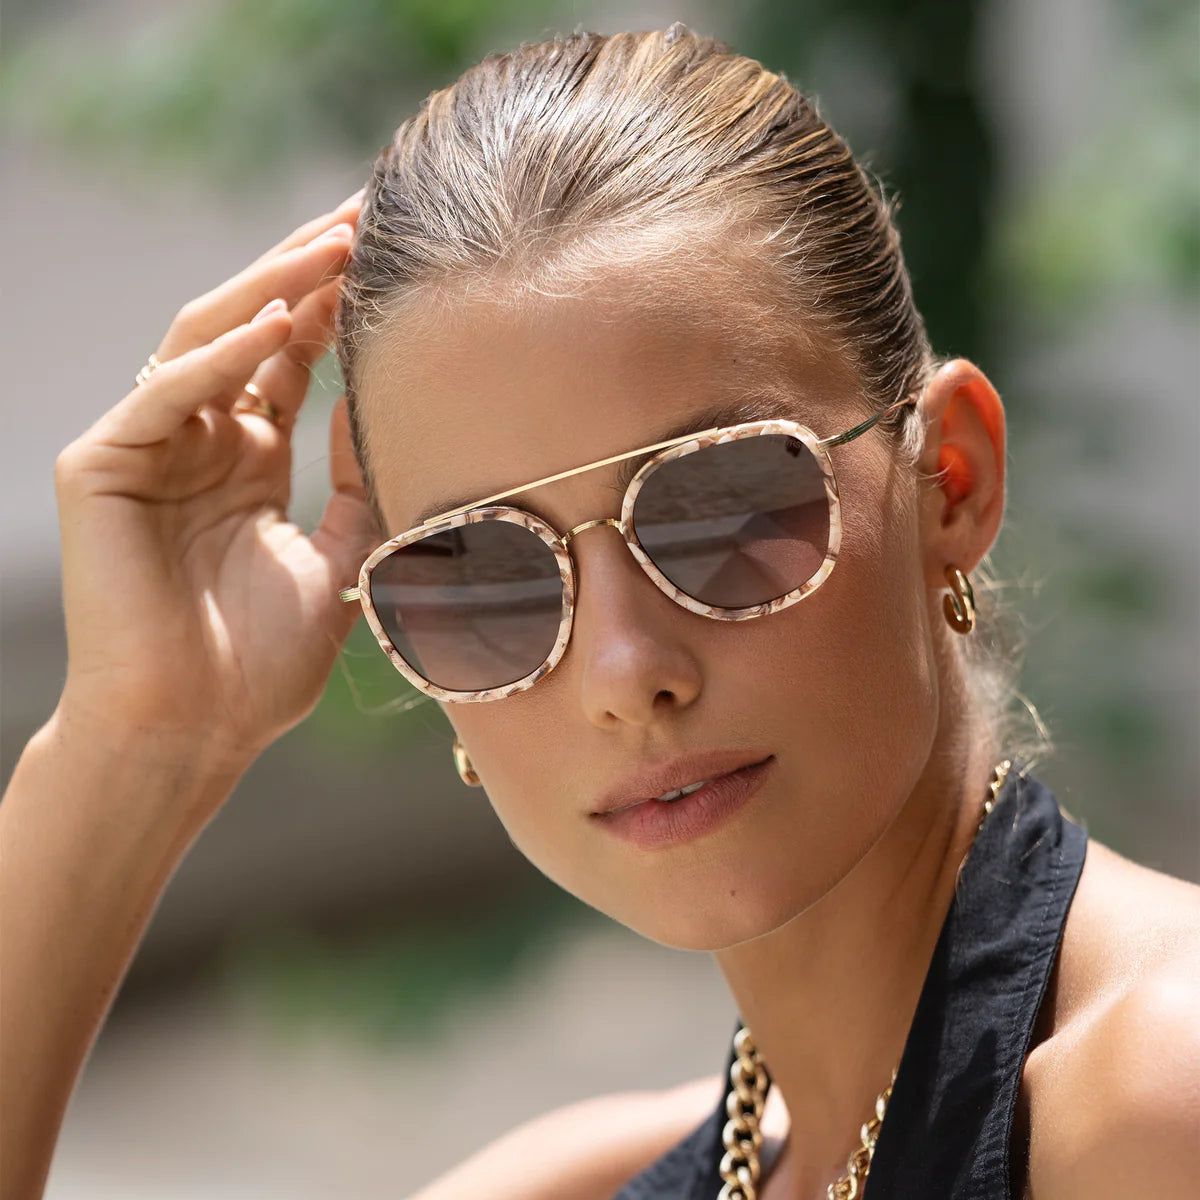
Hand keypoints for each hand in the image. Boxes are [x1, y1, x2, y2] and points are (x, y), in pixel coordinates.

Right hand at [53, 190, 381, 768]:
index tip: (398, 257)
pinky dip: (221, 358)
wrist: (190, 733)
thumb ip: (358, 486)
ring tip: (334, 243)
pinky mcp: (102, 468)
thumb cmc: (258, 666)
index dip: (340, 305)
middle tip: (369, 210)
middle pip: (254, 327)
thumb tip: (383, 407)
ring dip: (269, 289)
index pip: (293, 357)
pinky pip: (165, 394)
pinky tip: (278, 323)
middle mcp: (199, 441)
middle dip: (309, 268)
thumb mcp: (338, 562)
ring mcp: (147, 448)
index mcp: (248, 460)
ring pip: (204, 340)